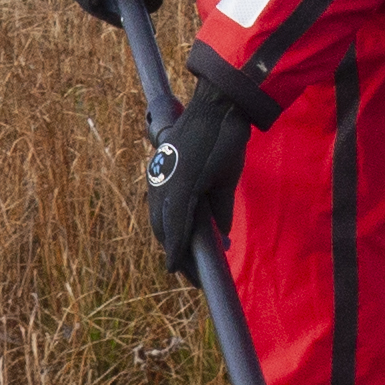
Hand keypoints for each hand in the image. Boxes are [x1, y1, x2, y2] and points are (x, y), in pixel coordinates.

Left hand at [141, 65, 253, 275]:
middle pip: (162, 229)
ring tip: (194, 276)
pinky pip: (177, 221)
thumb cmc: (222, 138)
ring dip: (179, 256)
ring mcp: (169, 183)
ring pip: (167, 230)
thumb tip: (223, 235)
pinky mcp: (182, 184)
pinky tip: (181, 262)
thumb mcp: (220, 179)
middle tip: (194, 276)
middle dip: (177, 256)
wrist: (224, 107)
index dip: (174, 244)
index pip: (164, 219)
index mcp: (166, 179)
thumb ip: (218, 207)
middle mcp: (161, 182)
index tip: (186, 264)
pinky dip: (178, 245)